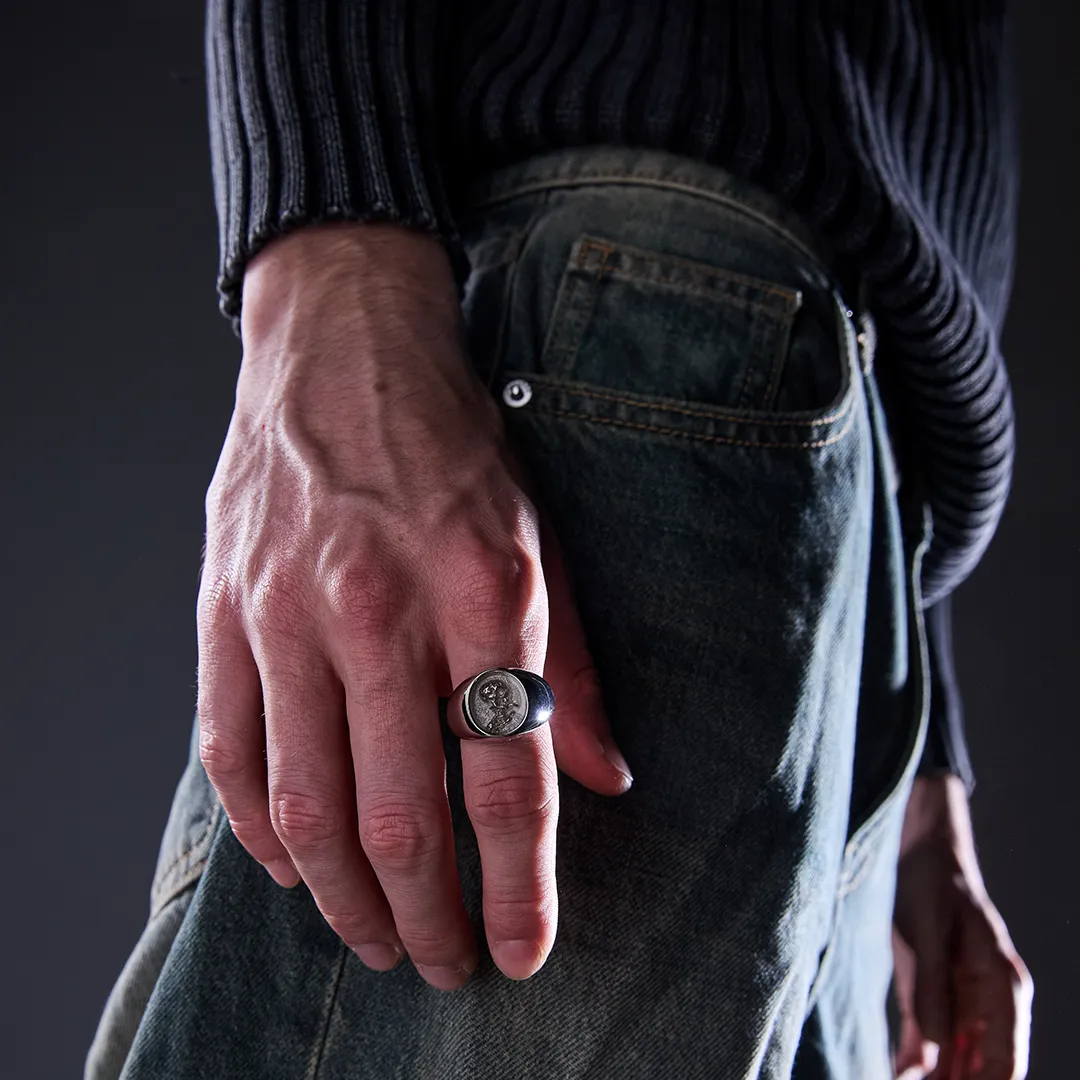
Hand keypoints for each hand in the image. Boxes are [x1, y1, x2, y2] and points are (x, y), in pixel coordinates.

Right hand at [196, 222, 632, 991]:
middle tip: (446, 966)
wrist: (342, 348)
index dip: (518, 886)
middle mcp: (378, 607)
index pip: (505, 775)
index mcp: (481, 588)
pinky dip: (261, 834)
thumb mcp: (541, 538)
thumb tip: (608, 777)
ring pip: (306, 806)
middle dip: (429, 918)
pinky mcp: (224, 611)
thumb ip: (575, 666)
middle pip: (399, 816)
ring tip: (378, 942)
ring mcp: (287, 612)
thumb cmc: (452, 447)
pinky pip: (231, 753)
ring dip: (343, 900)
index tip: (522, 953)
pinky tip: (294, 868)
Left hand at [892, 775, 1032, 1077]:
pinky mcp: (929, 998)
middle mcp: (986, 1005)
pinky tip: (896, 1075)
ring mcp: (958, 1004)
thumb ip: (933, 987)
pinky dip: (914, 1065)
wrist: (920, 851)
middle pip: (979, 1071)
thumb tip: (938, 1048)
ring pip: (953, 1064)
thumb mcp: (930, 931)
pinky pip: (925, 1043)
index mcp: (1002, 989)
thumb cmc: (933, 883)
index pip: (1006, 1063)